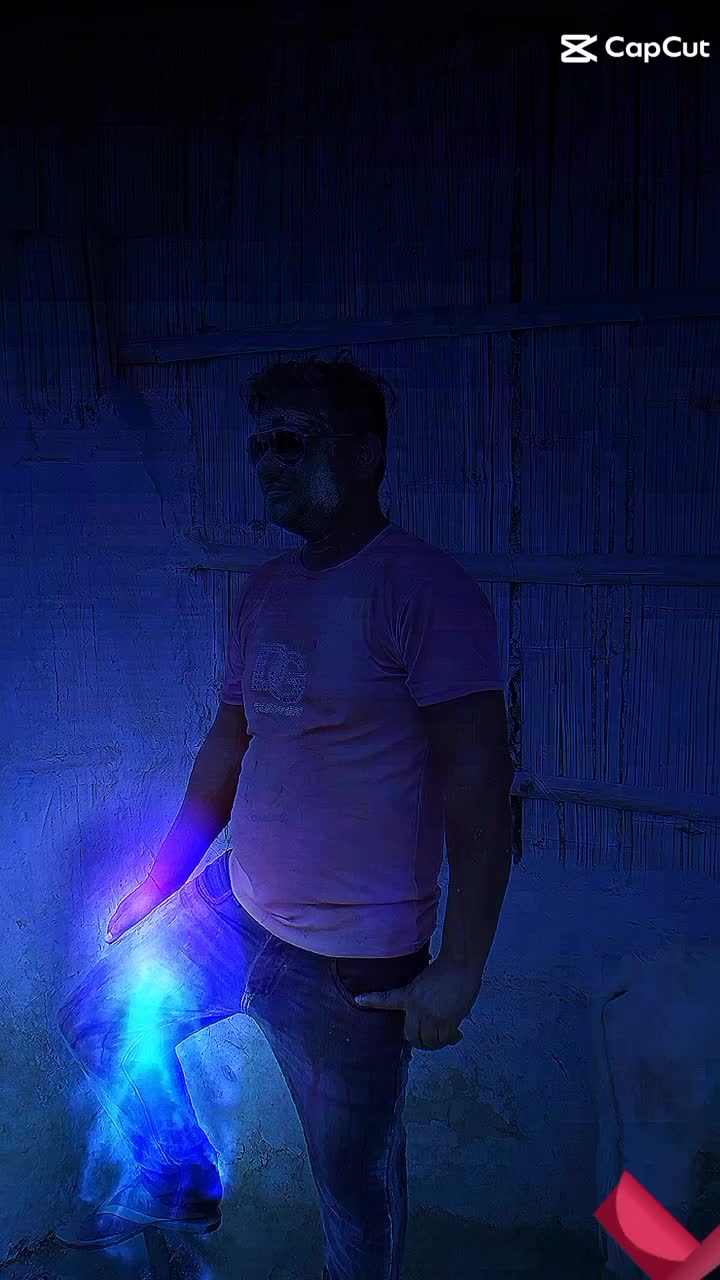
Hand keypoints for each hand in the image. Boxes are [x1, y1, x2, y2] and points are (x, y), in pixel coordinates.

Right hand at [106, 874, 169, 943]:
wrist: (159, 887)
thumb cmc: (145, 900)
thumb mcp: (129, 918)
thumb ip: (119, 928)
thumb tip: (108, 938)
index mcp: (121, 910)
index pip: (112, 923)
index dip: (110, 932)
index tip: (109, 939)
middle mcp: (126, 906)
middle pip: (118, 919)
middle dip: (116, 927)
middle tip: (115, 935)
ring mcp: (135, 903)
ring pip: (126, 915)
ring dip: (125, 923)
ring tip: (126, 929)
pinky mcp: (145, 902)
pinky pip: (136, 913)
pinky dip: (134, 919)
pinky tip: (140, 921)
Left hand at [354, 959, 482, 1049]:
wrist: (460, 964)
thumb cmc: (445, 969)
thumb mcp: (423, 982)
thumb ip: (418, 997)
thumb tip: (424, 1014)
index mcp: (408, 996)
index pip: (386, 999)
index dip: (371, 1001)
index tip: (358, 1000)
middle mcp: (417, 1009)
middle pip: (412, 1037)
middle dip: (420, 1041)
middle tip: (427, 1037)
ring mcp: (432, 1017)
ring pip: (430, 1042)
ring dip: (436, 1042)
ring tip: (443, 1036)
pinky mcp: (447, 1022)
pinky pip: (445, 1039)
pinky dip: (451, 1039)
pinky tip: (456, 1035)